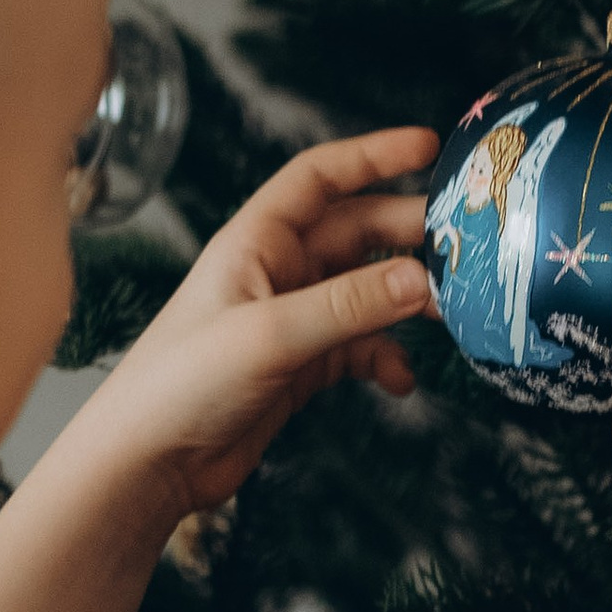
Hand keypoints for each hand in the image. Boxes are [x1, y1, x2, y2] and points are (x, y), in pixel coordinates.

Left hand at [68, 125, 440, 526]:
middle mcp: (277, 271)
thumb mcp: (271, 335)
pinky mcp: (302, 366)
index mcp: (258, 240)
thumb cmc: (183, 384)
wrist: (147, 463)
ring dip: (408, 302)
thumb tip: (424, 280)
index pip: (321, 177)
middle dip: (409, 236)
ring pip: (368, 292)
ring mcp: (293, 319)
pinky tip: (401, 379)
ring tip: (450, 316)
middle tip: (465, 248)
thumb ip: (349, 305)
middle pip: (358, 232)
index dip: (374, 156)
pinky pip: (361, 347)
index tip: (431, 148)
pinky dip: (387, 358)